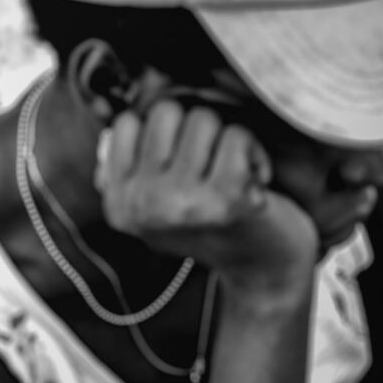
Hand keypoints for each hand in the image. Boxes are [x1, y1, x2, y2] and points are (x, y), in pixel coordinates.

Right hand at [101, 101, 318, 295]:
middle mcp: (143, 203)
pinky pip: (236, 135)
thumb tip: (121, 126)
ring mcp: (183, 201)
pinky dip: (252, 148)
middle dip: (192, 128)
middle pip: (164, 112)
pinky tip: (253, 175)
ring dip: (224, 138)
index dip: (158, 132)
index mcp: (119, 202)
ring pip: (202, 119)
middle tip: (207, 162)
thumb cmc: (210, 224)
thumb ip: (127, 169)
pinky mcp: (227, 198)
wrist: (263, 269)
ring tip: (230, 168)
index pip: (126, 123)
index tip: (177, 159)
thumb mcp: (153, 205)